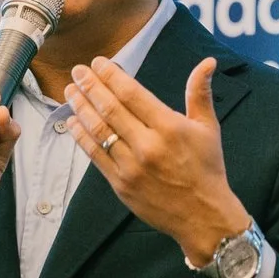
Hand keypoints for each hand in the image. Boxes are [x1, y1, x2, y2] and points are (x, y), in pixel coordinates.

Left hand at [65, 57, 251, 264]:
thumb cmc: (206, 169)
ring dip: (81, 108)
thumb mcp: (208, 128)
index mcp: (169, 127)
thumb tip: (207, 61)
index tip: (98, 63)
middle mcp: (148, 145)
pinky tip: (73, 122)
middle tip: (77, 72)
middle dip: (90, 86)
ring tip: (70, 91)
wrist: (203, 216)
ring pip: (99, 130)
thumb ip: (199, 93)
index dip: (111, 76)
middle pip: (110, 108)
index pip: (132, 94)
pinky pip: (95, 155)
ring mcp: (131, 166)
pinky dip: (81, 137)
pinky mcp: (121, 184)